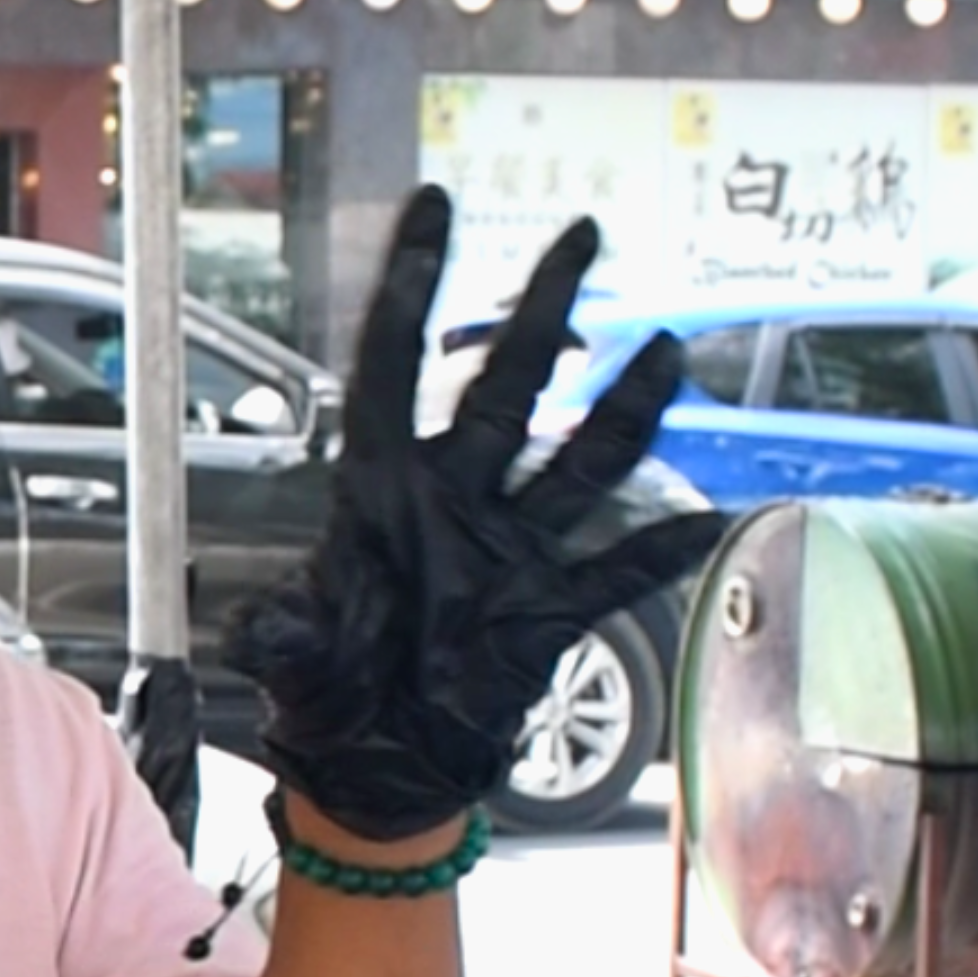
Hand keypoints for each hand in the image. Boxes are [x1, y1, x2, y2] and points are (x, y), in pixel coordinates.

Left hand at [217, 187, 727, 841]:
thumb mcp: (290, 660)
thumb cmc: (324, 701)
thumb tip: (263, 628)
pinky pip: (616, 571)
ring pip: (578, 461)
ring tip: (666, 349)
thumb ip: (282, 634)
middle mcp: (451, 501)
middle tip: (585, 232)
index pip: (393, 367)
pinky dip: (661, 550)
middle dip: (543, 309)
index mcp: (377, 492)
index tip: (437, 204)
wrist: (376, 772)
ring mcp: (507, 550)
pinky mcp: (548, 609)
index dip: (412, 288)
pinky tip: (714, 520)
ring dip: (623, 409)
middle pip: (505, 384)